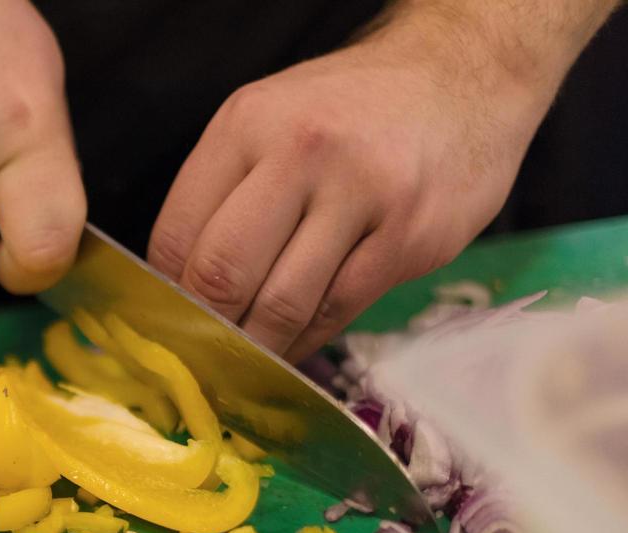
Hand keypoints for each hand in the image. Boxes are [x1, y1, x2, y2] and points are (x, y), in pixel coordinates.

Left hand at [147, 17, 556, 361]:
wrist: (464, 73)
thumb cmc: (351, 111)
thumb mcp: (270, 120)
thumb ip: (223, 193)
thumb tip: (175, 286)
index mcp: (247, 124)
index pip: (178, 234)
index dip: (163, 294)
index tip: (166, 323)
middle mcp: (302, 152)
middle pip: (222, 274)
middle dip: (204, 330)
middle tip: (200, 357)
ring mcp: (362, 194)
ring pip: (281, 303)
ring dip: (256, 348)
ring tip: (243, 364)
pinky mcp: (410, 236)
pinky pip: (337, 310)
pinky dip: (306, 340)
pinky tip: (293, 345)